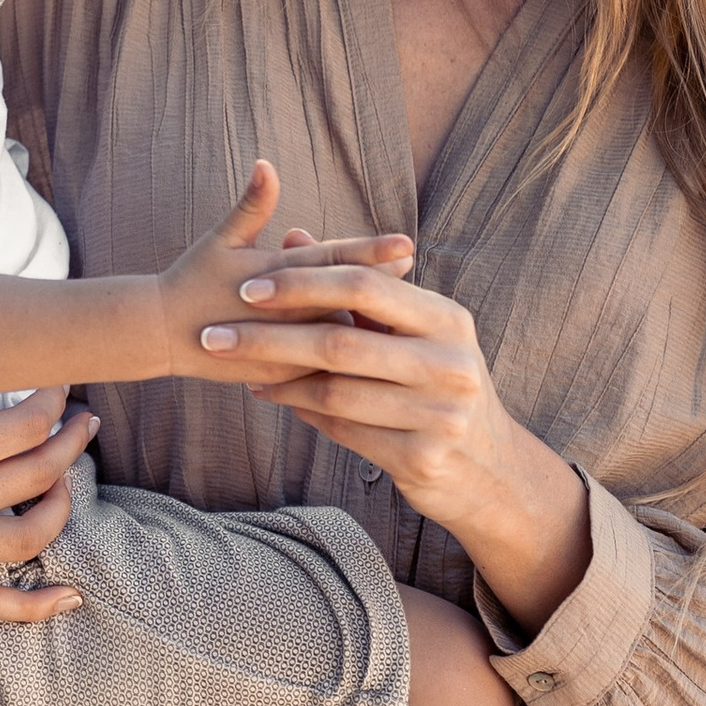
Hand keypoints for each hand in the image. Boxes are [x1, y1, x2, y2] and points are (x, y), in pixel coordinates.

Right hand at [0, 380, 97, 618]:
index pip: (28, 421)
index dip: (54, 398)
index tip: (57, 384)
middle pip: (41, 473)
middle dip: (71, 442)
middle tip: (81, 422)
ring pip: (30, 536)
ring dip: (61, 506)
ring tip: (65, 481)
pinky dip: (36, 606)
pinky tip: (68, 597)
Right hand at [156, 165, 413, 367]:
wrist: (159, 336)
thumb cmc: (192, 280)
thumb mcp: (221, 239)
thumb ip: (252, 205)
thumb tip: (266, 163)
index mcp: (272, 276)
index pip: (329, 262)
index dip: (369, 253)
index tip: (406, 244)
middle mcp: (282, 312)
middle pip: (344, 300)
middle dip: (382, 284)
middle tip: (414, 265)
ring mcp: (282, 348)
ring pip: (339, 339)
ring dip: (372, 324)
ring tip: (409, 313)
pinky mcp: (280, 375)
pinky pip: (322, 371)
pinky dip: (349, 361)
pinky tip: (383, 354)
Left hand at [195, 251, 590, 627]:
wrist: (493, 471)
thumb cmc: (439, 384)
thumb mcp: (416, 332)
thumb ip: (356, 287)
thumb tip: (292, 234)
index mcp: (448, 320)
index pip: (365, 287)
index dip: (301, 284)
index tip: (246, 287)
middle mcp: (450, 363)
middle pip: (340, 342)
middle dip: (268, 337)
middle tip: (212, 334)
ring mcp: (440, 414)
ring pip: (336, 392)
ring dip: (277, 380)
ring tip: (238, 370)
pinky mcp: (421, 458)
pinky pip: (344, 432)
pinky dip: (304, 412)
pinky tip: (276, 398)